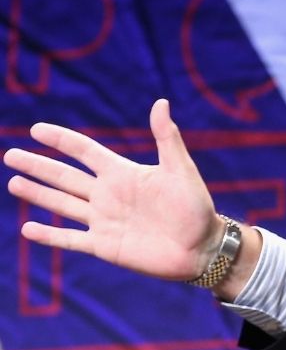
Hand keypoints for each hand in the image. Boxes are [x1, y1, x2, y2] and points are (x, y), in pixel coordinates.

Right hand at [4, 99, 223, 281]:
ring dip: (38, 194)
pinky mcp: (104, 246)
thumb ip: (167, 138)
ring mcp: (103, 220)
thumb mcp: (181, 170)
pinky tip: (28, 228)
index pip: (85, 152)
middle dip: (39, 165)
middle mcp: (108, 195)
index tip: (36, 129)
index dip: (62, 140)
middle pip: (65, 176)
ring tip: (14, 182)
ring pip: (62, 204)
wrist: (202, 247)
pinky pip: (70, 239)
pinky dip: (49, 235)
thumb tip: (161, 102)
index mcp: (124, 174)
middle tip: (11, 155)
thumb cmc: (196, 207)